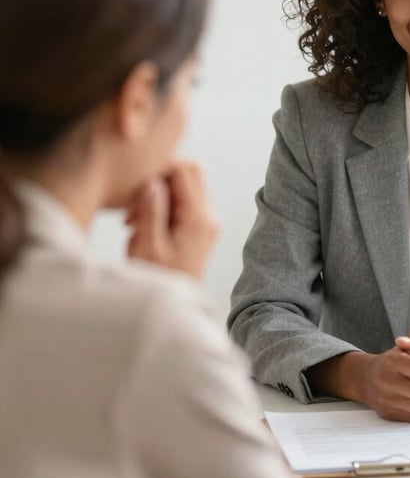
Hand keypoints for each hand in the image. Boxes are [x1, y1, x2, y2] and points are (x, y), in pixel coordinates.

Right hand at [125, 160, 218, 278]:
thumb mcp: (149, 246)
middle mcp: (208, 215)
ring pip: (181, 187)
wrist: (174, 308)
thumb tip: (153, 181)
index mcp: (199, 217)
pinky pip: (180, 203)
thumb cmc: (159, 280)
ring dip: (155, 195)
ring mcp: (205, 221)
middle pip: (186, 174)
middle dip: (157, 181)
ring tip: (133, 222)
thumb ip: (151, 211)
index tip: (134, 187)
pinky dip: (160, 206)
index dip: (158, 169)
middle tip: (133, 208)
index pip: (184, 170)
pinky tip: (141, 226)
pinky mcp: (198, 227)